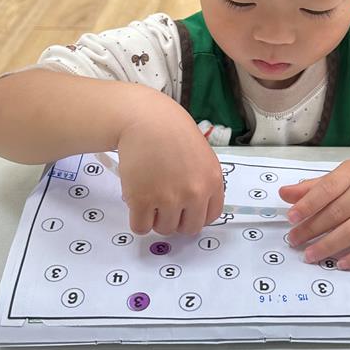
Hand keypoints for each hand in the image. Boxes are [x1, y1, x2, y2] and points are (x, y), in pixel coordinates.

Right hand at [116, 109, 224, 236]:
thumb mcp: (201, 155)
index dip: (195, 215)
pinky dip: (138, 220)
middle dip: (177, 220)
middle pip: (188, 228)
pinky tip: (137, 203)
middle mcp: (194, 193)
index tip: (185, 211)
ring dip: (155, 218)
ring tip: (149, 196)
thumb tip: (193, 207)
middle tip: (165, 205)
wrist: (146, 119)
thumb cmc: (172, 132)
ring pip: (164, 229)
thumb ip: (202, 181)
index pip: (211, 216)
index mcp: (212, 181)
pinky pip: (141, 227)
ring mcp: (168, 198)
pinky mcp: (142, 200)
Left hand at [279, 160, 349, 268]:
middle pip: (337, 212)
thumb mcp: (342, 177)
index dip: (307, 204)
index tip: (291, 218)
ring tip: (310, 255)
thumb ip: (313, 187)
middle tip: (294, 240)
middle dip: (312, 229)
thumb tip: (284, 194)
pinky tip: (340, 263)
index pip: (327, 189)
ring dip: (328, 245)